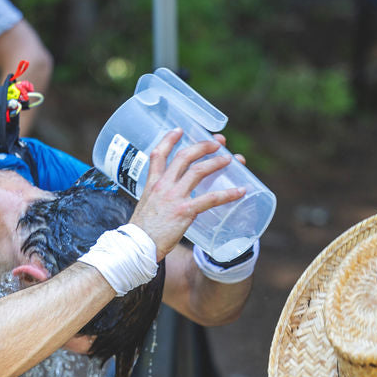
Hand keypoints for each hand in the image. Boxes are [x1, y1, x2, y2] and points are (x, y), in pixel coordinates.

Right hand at [128, 129, 244, 259]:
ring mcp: (174, 197)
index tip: (179, 130)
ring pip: (199, 171)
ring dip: (217, 162)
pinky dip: (228, 194)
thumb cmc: (141, 232)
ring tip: (230, 159)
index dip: (169, 139)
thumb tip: (168, 202)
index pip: (158, 155)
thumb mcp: (144, 207)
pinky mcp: (185, 211)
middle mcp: (163, 186)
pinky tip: (240, 191)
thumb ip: (157, 200)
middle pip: (184, 157)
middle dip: (202, 146)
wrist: (136, 247)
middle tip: (216, 143)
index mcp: (152, 184)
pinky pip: (211, 198)